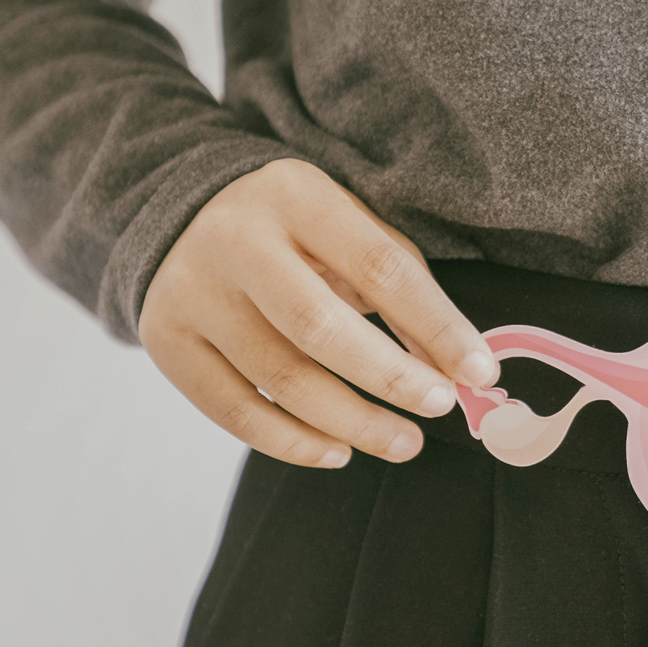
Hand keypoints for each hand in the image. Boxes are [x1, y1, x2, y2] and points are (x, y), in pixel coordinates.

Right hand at [136, 158, 498, 469]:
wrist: (184, 213)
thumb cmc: (297, 231)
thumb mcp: (351, 229)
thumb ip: (404, 289)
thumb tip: (456, 369)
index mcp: (297, 196)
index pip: (379, 267)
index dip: (436, 325)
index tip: (482, 371)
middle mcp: (236, 240)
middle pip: (320, 327)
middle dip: (391, 378)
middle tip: (440, 409)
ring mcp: (193, 291)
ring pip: (279, 378)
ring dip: (352, 422)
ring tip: (402, 442)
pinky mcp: (166, 339)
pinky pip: (232, 409)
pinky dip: (291, 442)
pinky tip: (337, 451)